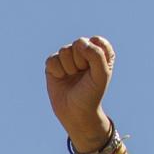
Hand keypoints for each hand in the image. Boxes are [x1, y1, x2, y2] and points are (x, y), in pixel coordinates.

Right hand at [44, 35, 116, 151]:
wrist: (75, 113)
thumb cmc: (91, 94)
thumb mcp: (101, 74)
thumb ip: (96, 54)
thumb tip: (79, 43)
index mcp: (99, 52)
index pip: (96, 40)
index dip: (94, 55)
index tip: (95, 70)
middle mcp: (82, 52)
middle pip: (78, 44)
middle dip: (80, 62)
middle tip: (82, 76)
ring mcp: (67, 58)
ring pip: (64, 50)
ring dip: (69, 68)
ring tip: (72, 77)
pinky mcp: (53, 65)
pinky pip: (52, 59)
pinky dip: (57, 71)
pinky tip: (61, 78)